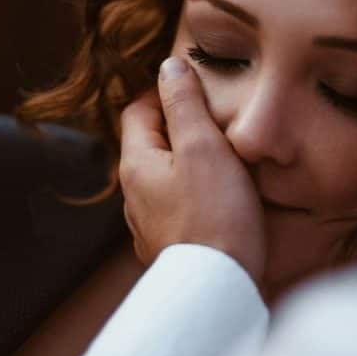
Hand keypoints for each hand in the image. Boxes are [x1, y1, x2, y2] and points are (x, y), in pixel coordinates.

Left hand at [119, 56, 264, 280]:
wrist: (217, 288)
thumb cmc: (214, 215)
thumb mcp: (203, 147)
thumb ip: (184, 104)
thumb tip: (168, 67)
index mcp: (135, 165)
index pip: (136, 111)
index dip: (164, 94)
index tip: (197, 91)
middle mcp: (133, 197)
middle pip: (149, 146)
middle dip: (179, 129)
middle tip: (216, 123)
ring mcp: (148, 226)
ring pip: (164, 179)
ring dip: (188, 164)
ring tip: (223, 161)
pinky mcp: (169, 248)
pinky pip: (176, 209)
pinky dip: (194, 195)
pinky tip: (219, 202)